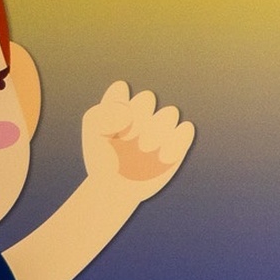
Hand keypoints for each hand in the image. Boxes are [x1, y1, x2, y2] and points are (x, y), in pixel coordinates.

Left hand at [80, 81, 196, 194]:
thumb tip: (129, 112)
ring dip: (156, 129)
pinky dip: (176, 139)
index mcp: (120, 107)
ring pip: (169, 112)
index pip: (119, 91)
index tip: (106, 127)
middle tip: (125, 138)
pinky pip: (186, 130)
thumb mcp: (93, 131)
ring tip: (143, 149)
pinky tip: (161, 154)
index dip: (114, 107)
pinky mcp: (178, 144)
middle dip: (137, 115)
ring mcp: (162, 128)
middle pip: (147, 98)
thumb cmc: (103, 159)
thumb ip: (104, 112)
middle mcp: (143, 114)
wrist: (114, 188)